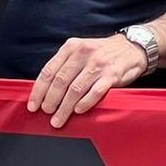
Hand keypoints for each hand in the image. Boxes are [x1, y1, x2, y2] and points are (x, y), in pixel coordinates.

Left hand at [28, 34, 148, 127]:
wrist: (132, 48)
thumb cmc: (101, 53)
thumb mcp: (80, 51)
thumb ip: (65, 65)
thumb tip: (45, 88)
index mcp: (70, 47)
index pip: (48, 71)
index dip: (39, 89)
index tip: (33, 105)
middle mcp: (82, 54)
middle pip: (60, 81)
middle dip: (50, 100)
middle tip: (45, 113)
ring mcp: (98, 64)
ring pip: (75, 89)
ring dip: (64, 107)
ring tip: (58, 118)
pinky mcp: (113, 75)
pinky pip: (95, 91)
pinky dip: (85, 103)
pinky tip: (78, 111)